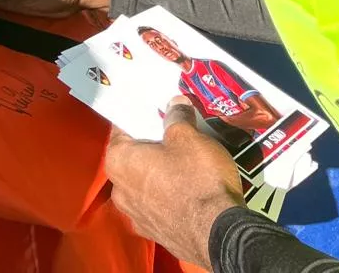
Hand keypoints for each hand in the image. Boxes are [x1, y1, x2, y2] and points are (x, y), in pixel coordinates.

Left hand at [105, 102, 245, 265]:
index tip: (155, 111)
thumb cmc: (197, 178)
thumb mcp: (189, 137)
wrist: (220, 234)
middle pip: (133, 158)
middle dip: (151, 147)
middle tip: (174, 136)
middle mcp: (120, 191)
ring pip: (145, 184)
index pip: (121, 129)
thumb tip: (174, 104)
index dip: (139, 118)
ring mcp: (136, 216)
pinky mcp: (156, 234)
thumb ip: (177, 117)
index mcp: (119, 162)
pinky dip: (169, 197)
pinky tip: (190, 192)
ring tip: (186, 165)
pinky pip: (159, 206)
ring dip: (160, 174)